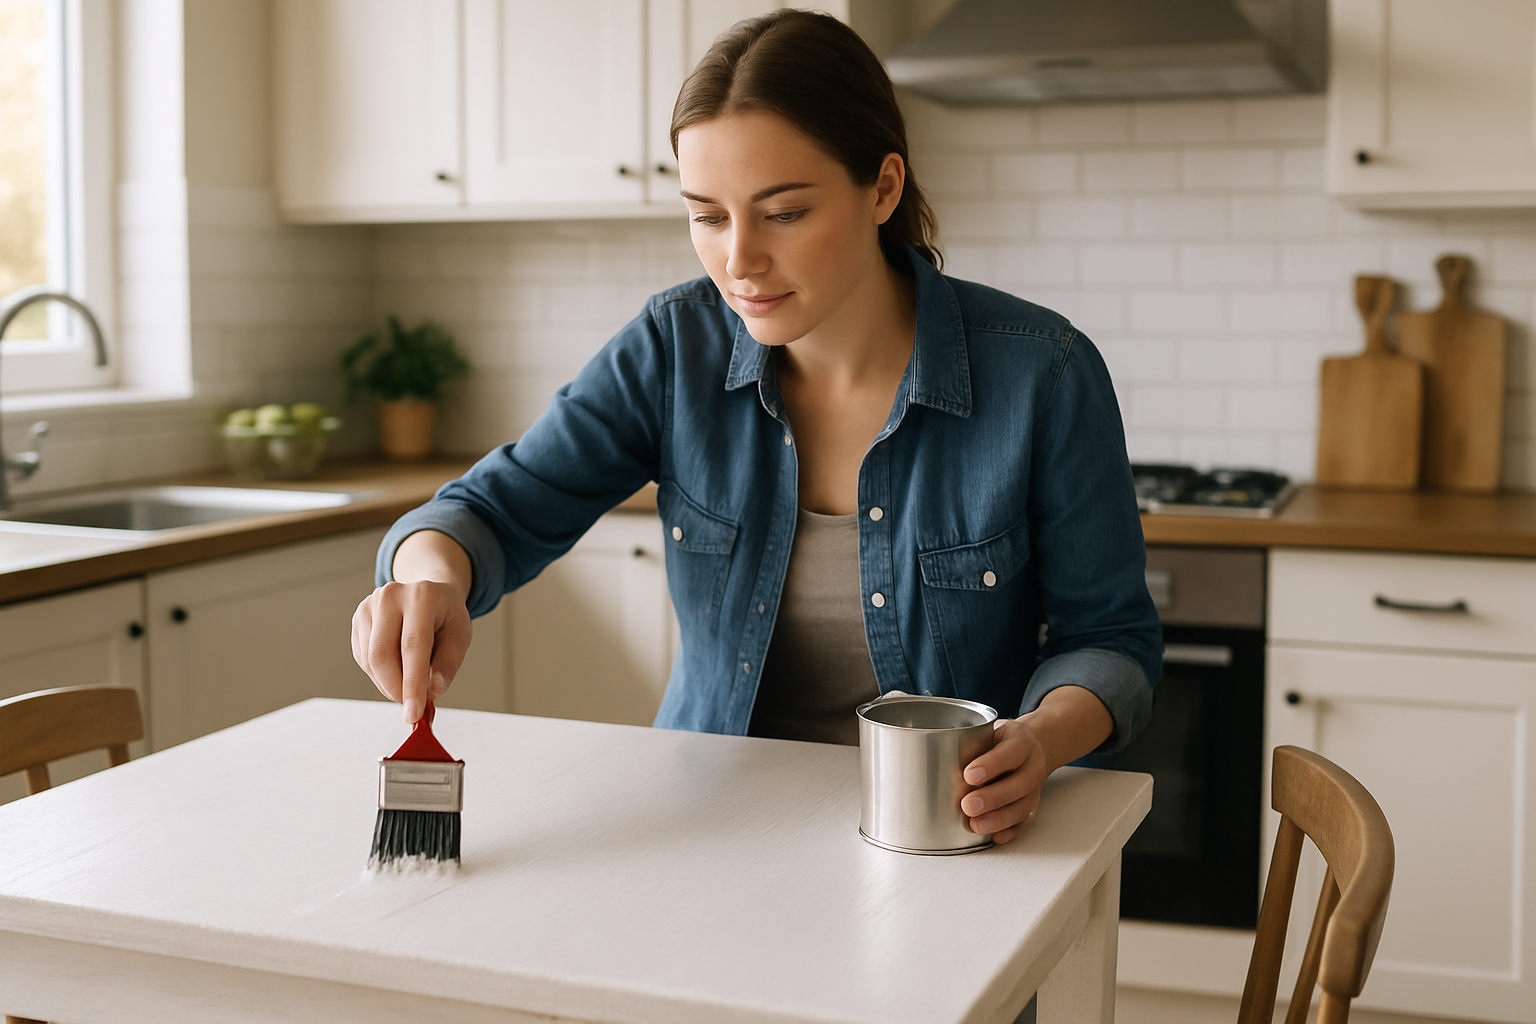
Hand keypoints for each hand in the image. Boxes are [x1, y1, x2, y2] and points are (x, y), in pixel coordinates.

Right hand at [352, 579, 471, 722]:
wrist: (429, 593)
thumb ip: (448, 665)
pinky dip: (379, 674)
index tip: (414, 713)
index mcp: (422, 596)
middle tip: (412, 706)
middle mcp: (391, 596)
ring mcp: (370, 605)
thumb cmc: (446, 615)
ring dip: (388, 684)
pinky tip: (397, 669)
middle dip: (395, 689)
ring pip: (369, 660)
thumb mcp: (460, 637)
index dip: (412, 684)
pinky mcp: (358, 618)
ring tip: (409, 685)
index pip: (413, 646)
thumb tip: (432, 691)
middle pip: (382, 654)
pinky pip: (363, 658)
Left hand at [958, 684, 1115, 843]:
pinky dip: (1010, 831)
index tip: (969, 775)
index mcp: (1021, 742)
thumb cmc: (1002, 740)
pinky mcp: (1032, 805)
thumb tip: (935, 762)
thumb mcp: (989, 730)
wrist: (1033, 746)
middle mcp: (1032, 766)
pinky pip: (1024, 821)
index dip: (991, 765)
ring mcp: (1034, 788)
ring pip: (1023, 806)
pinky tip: (995, 837)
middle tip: (968, 805)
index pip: (1010, 752)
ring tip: (976, 825)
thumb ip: (971, 744)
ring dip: (999, 819)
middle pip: (1019, 784)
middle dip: (993, 798)